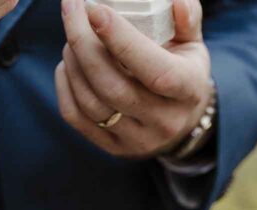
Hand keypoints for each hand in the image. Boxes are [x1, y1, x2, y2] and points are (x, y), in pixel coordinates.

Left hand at [56, 0, 210, 157]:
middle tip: (73, 10)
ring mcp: (137, 140)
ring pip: (91, 102)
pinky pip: (76, 117)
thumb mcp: (192, 43)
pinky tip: (68, 64)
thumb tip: (177, 3)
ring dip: (72, 62)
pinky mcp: (114, 148)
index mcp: (188, 91)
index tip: (95, 9)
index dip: (122, 41)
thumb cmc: (182, 70)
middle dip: (83, 44)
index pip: (156, 72)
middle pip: (113, 87)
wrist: (180, 120)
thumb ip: (187, 17)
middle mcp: (164, 122)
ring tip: (72, 35)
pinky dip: (64, 85)